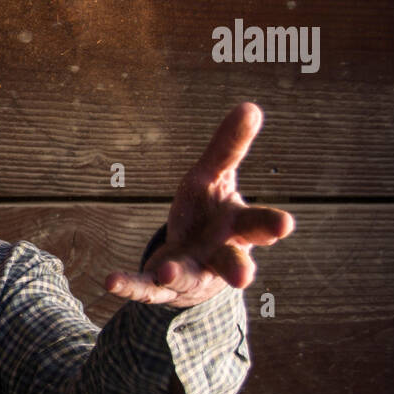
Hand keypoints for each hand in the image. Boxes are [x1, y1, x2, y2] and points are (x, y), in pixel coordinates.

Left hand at [103, 102, 294, 307]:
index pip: (257, 224)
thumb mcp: (214, 177)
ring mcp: (190, 273)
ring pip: (186, 277)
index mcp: (237, 228)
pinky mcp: (159, 287)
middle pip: (231, 262)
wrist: (195, 264)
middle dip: (238, 268)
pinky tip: (109, 281)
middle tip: (245, 277)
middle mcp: (218, 256)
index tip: (284, 226)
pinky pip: (144, 288)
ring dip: (177, 274)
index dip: (271, 226)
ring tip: (166, 271)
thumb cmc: (209, 215)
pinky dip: (128, 285)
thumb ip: (229, 147)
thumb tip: (251, 106)